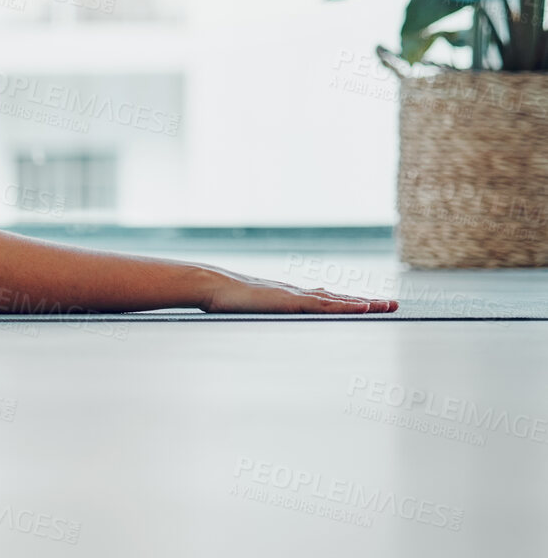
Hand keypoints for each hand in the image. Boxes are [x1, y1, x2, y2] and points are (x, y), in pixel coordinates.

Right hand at [198, 268, 396, 313]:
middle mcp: (297, 293)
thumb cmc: (223, 299)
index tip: (366, 303)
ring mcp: (296, 296)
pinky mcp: (293, 301)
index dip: (346, 301)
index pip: (325, 299)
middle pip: (339, 298)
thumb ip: (260, 312)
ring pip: (339, 301)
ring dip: (366, 303)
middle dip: (367, 302)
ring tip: (389, 305)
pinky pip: (327, 306)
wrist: (212, 285)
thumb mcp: (248, 309)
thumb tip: (260, 318)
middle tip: (392, 304)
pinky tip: (365, 307)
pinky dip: (347, 307)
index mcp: (288, 297)